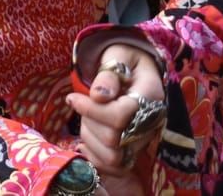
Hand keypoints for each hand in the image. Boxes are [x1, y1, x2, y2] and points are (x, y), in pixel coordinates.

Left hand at [67, 42, 164, 177]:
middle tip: (80, 105)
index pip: (120, 116)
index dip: (91, 110)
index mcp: (150, 96)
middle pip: (115, 140)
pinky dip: (95, 158)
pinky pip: (115, 167)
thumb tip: (99, 95)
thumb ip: (109, 72)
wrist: (135, 68)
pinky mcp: (134, 150)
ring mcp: (143, 139)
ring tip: (86, 120)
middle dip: (89, 123)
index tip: (72, 98)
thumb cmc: (124, 59)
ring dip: (91, 140)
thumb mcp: (117, 55)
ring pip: (113, 156)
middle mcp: (151, 123)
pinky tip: (85, 142)